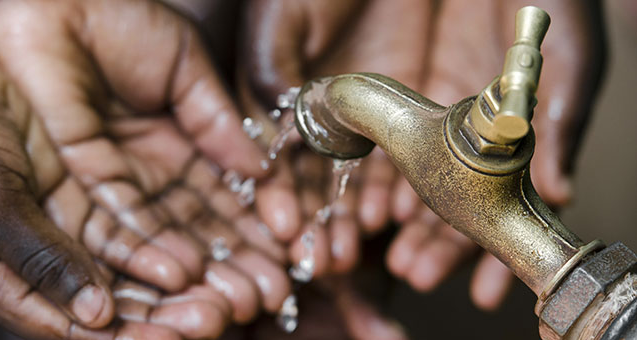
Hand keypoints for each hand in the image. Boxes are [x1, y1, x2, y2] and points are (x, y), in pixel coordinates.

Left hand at [0, 0, 297, 334]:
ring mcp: (114, 177)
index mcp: (178, 138)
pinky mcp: (77, 180)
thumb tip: (261, 170)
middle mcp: (148, 167)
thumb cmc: (119, 16)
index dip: (256, 224)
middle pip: (196, 224)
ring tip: (239, 297)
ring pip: (162, 233)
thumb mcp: (188, 64)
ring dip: (199, 268)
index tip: (290, 252)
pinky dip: (149, 251)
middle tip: (272, 290)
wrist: (54, 0)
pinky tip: (184, 275)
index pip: (223, 192)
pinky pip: (116, 223)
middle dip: (235, 259)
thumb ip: (218, 119)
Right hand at [239, 0, 431, 277]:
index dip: (281, 194)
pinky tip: (403, 220)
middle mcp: (342, 114)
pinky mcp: (432, 104)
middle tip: (328, 258)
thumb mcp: (284, 14)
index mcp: (300, 97)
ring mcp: (387, 113)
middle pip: (331, 182)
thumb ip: (269, 67)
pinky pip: (426, 160)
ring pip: (377, 181)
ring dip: (369, 221)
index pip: (286, 158)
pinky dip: (416, 193)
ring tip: (364, 251)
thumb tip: (265, 130)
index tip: (285, 227)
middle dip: (327, 224)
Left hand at [396, 0, 605, 309]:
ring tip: (394, 255)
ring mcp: (438, 108)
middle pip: (452, 203)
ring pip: (415, 180)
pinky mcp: (405, 84)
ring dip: (406, 222)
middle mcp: (474, 129)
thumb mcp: (570, 57)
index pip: (502, 204)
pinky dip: (378, 177)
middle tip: (416, 273)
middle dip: (436, 246)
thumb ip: (563, 119)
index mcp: (514, 132)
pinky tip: (376, 208)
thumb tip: (564, 190)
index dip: (489, 248)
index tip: (478, 290)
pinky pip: (384, 141)